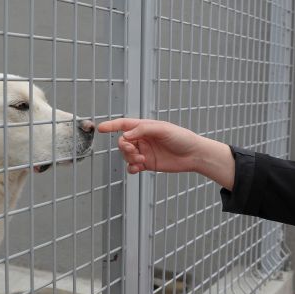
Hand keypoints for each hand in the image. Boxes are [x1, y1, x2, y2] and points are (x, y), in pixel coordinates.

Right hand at [97, 118, 234, 188]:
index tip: (100, 128)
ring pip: (126, 155)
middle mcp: (143, 139)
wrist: (194, 155)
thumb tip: (126, 135)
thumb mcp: (162, 129)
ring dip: (129, 158)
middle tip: (133, 151)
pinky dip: (131, 168)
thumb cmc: (181, 137)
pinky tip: (137, 169)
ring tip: (141, 160)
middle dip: (124, 147)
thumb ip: (143, 130)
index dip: (112, 125)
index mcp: (145, 127)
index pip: (124, 125)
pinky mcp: (148, 164)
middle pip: (123, 142)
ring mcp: (145, 151)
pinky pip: (133, 166)